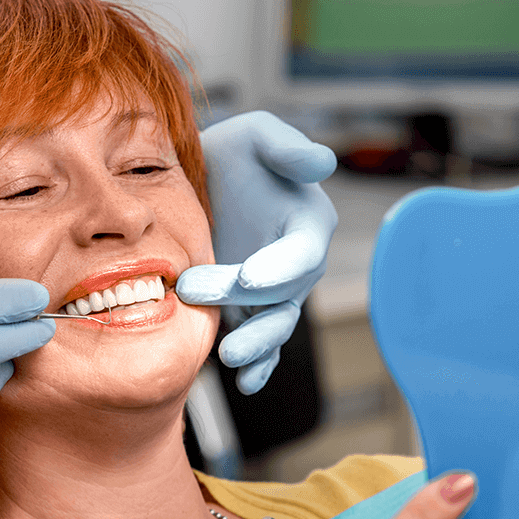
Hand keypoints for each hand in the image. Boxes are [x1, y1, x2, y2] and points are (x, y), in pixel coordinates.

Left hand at [176, 111, 337, 393]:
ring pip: (274, 327)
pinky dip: (258, 367)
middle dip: (246, 303)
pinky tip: (245, 382)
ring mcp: (272, 294)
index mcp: (307, 224)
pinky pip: (260, 344)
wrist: (198, 183)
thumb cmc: (233, 155)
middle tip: (195, 293)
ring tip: (229, 357)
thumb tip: (322, 163)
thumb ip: (286, 148)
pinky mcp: (248, 312)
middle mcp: (295, 265)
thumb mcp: (255, 136)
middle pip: (282, 295)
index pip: (302, 252)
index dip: (280, 267)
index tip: (249, 277)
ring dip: (256, 345)